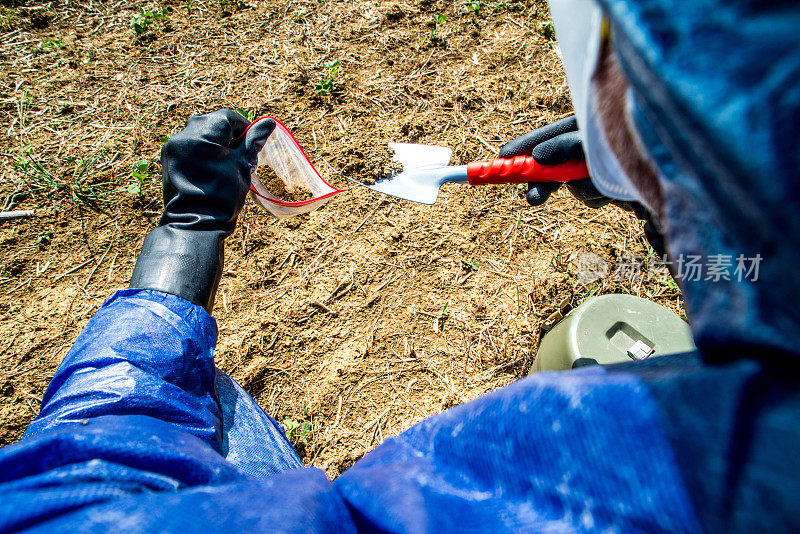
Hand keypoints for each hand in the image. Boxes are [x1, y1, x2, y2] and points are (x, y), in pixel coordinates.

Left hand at [130, 110, 274, 311]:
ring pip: (200, 134)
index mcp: (202, 133)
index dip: (244, 128)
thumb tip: (269, 122)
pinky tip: (211, 170)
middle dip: (229, 136)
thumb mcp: (242, 165)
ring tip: (226, 164)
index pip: (228, 117)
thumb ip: (253, 141)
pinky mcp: (169, 159)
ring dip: (215, 143)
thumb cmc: (222, 194)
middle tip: (240, 156)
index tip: (251, 145)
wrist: (195, 223)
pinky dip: (202, 152)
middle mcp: (183, 135)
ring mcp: (173, 147)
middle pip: (212, 123)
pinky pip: (189, 146)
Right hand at [500, 116, 665, 254]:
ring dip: (582, 188)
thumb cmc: (642, 147)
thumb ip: (568, 146)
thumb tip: (538, 156)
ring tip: (602, 185)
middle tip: (532, 199)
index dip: (522, 147)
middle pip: (553, 161)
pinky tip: (614, 192)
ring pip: (572, 181)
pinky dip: (597, 195)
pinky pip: (589, 192)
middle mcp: (591, 141)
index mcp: (587, 122)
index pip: (546, 134)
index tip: (500, 160)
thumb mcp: (601, 143)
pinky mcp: (611, 179)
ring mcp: (602, 161)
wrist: (681, 175)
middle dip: (545, 180)